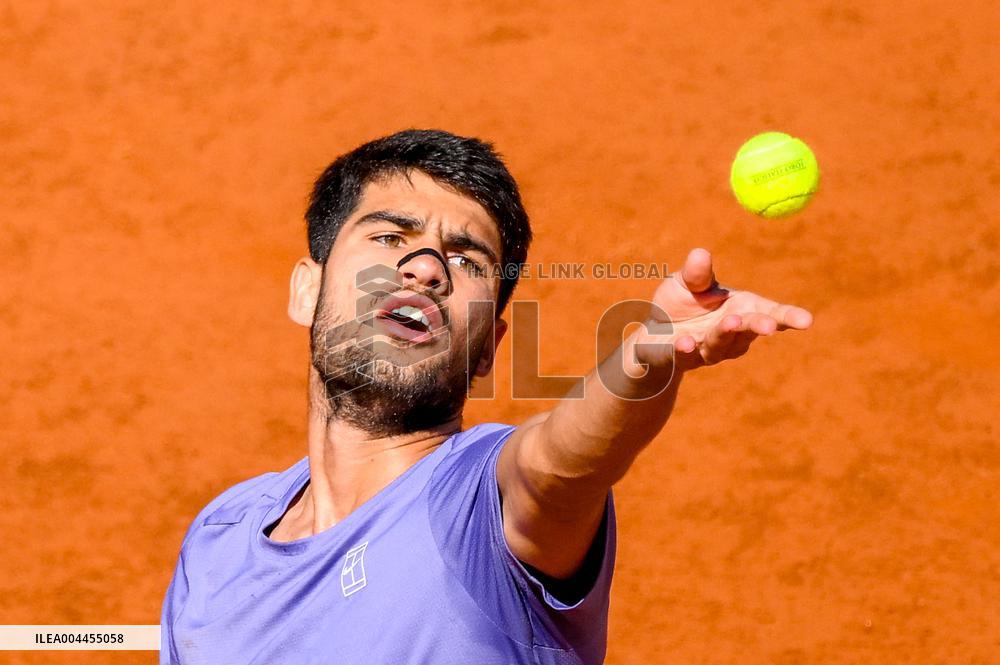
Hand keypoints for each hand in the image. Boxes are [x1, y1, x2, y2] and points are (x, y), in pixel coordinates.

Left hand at [635, 248, 812, 371]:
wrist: (653, 332)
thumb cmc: (681, 303)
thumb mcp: (688, 282)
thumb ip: (697, 273)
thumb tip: (701, 253)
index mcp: (742, 310)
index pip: (771, 314)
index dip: (789, 318)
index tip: (807, 321)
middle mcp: (730, 333)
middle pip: (749, 331)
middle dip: (758, 326)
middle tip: (768, 325)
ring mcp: (708, 349)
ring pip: (720, 345)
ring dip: (725, 335)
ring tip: (730, 322)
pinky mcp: (682, 358)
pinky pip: (686, 355)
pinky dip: (686, 349)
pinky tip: (685, 342)